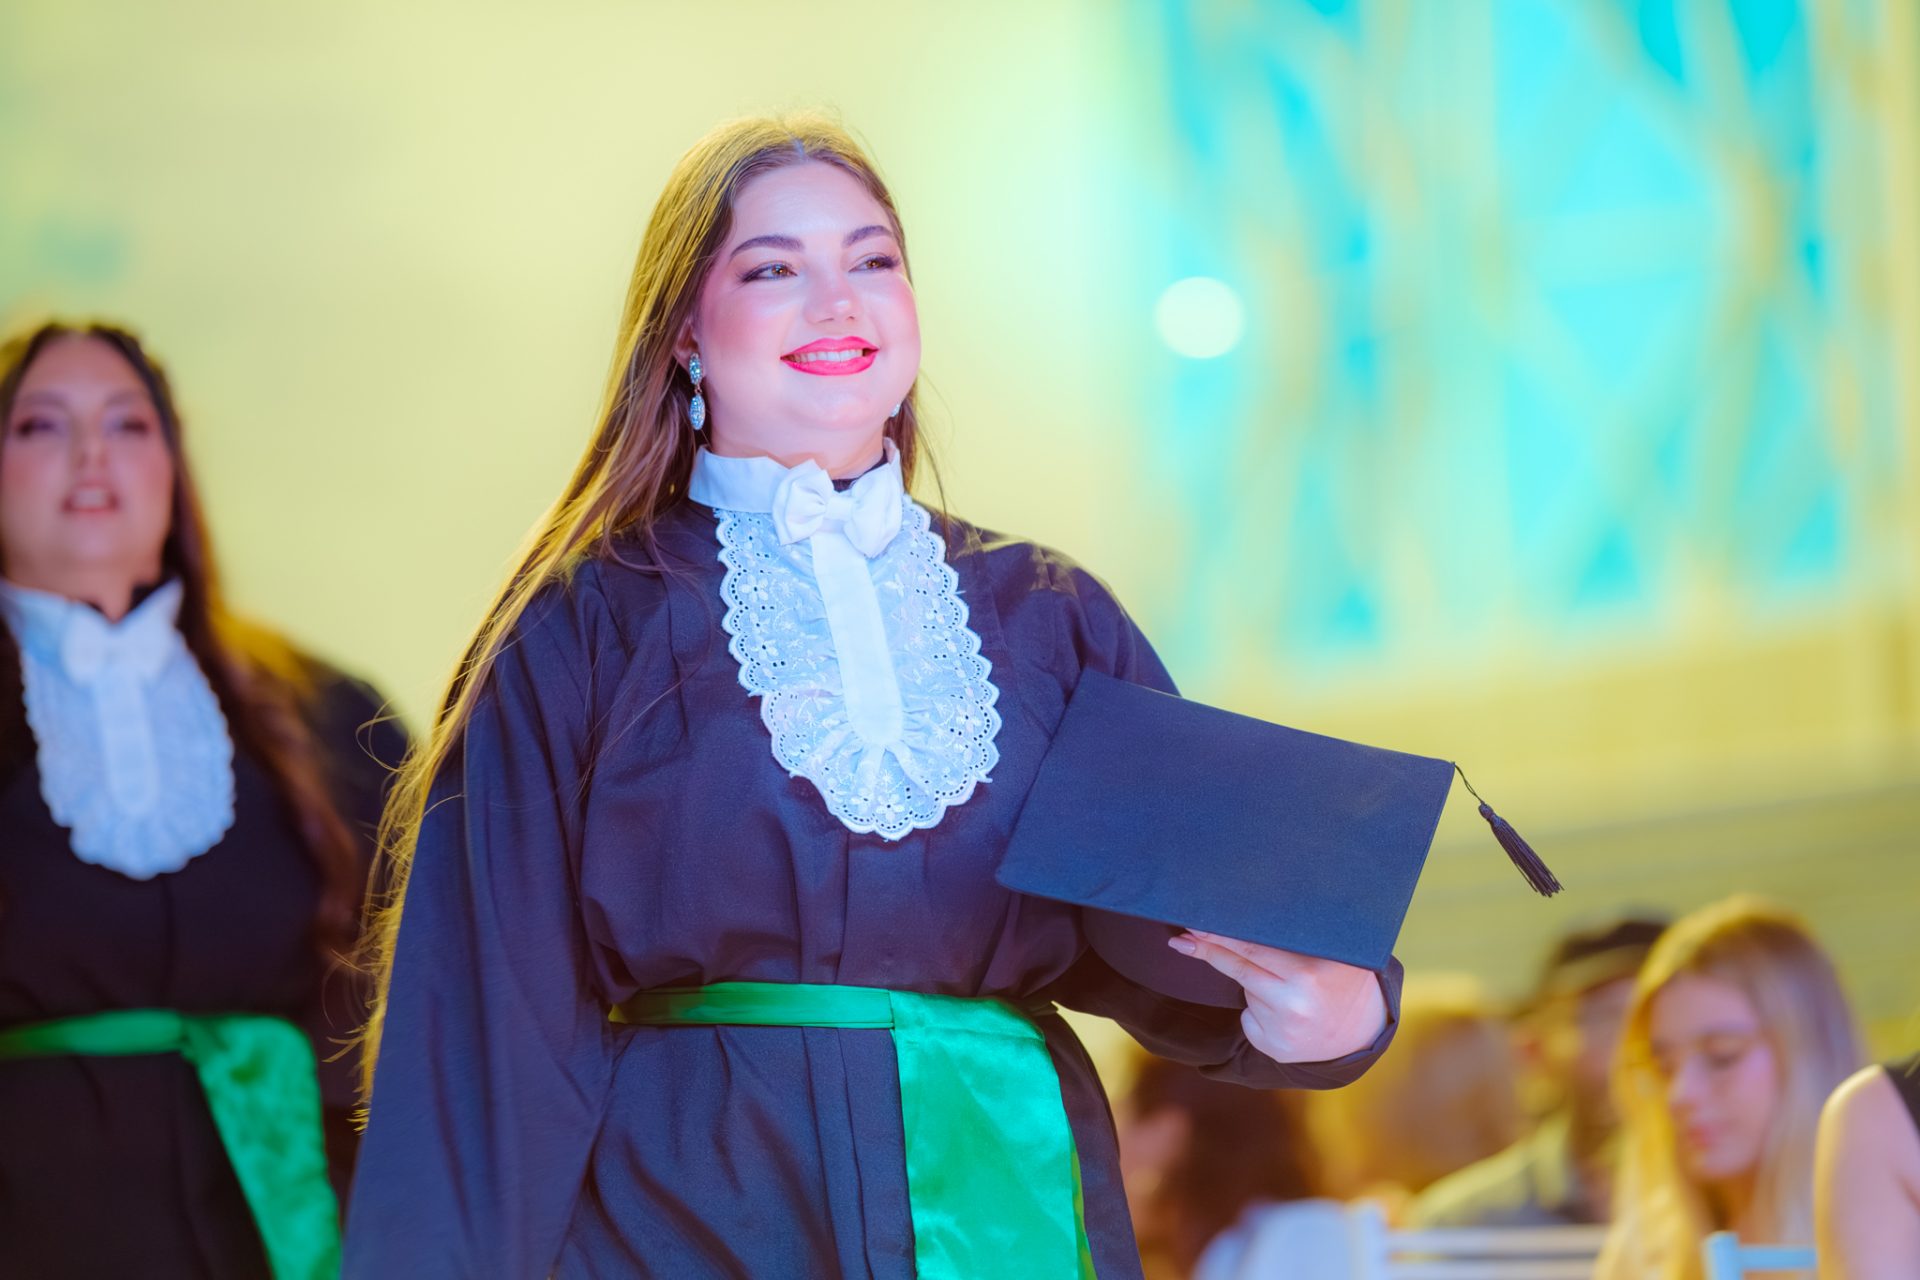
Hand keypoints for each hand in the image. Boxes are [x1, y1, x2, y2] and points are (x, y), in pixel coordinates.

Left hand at [1169, 931, 1388, 1063]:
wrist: (1358, 1031)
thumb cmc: (1336, 977)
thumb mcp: (1327, 951)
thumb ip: (1293, 933)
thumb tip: (1236, 912)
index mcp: (1311, 969)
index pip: (1253, 946)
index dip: (1220, 933)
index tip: (1194, 922)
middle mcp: (1297, 1000)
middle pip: (1239, 966)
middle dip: (1208, 948)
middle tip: (1182, 938)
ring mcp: (1284, 1027)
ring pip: (1247, 989)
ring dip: (1255, 982)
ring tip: (1288, 988)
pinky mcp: (1274, 1047)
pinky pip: (1249, 1016)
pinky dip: (1257, 1009)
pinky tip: (1282, 1013)